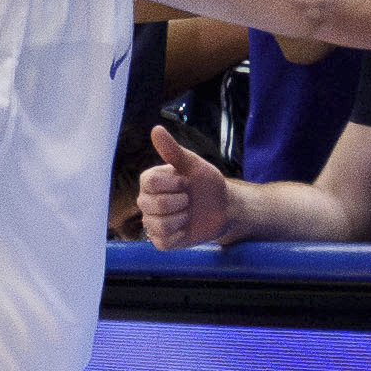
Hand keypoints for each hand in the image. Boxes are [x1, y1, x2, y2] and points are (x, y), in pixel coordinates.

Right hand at [130, 123, 243, 248]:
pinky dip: (179, 235)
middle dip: (179, 201)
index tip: (186, 182)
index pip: (149, 182)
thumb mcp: (193, 164)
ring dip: (181, 218)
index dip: (173, 183)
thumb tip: (156, 129)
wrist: (224, 207)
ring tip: (188, 213)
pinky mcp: (161, 241)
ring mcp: (152, 222)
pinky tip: (186, 227)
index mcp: (150, 182)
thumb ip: (173, 150)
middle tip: (189, 199)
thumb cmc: (206, 183)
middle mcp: (146, 202)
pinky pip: (162, 241)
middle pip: (153, 204)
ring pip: (157, 224)